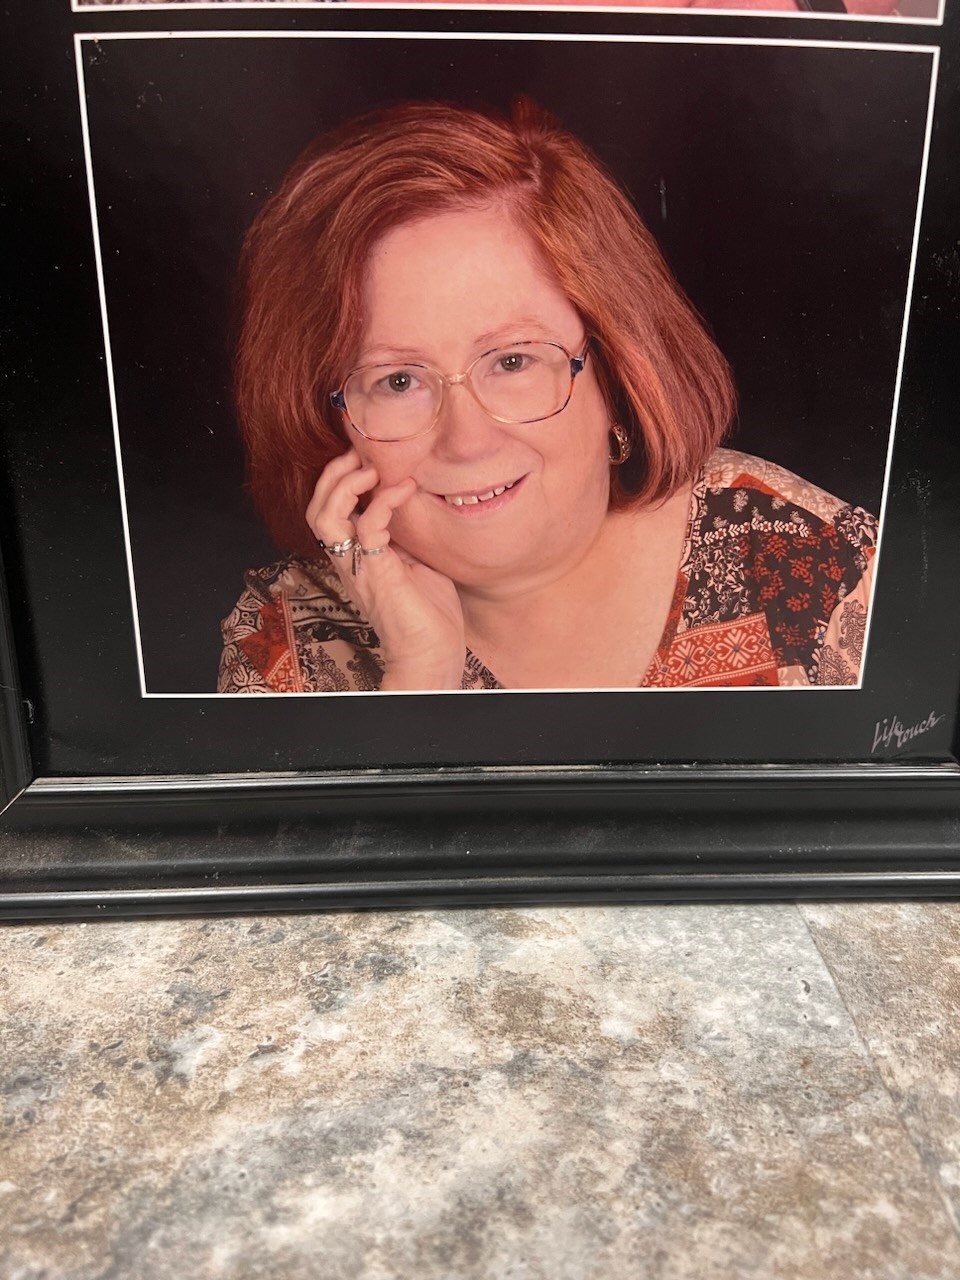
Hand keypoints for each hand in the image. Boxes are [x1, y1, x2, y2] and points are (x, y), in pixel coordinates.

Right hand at [305, 449, 465, 689]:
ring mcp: (359, 567)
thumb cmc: (429, 613)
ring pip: (325, 517)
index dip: (338, 480)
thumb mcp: (416, 560)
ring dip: (345, 484)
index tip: (365, 458)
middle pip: (316, 509)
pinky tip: (405, 489)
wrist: (432, 653)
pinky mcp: (378, 573)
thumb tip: (412, 500)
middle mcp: (349, 560)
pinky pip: (368, 527)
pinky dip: (385, 501)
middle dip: (333, 474)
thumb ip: (405, 533)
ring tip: (371, 469)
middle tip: (360, 455)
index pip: (327, 511)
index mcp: (355, 556)